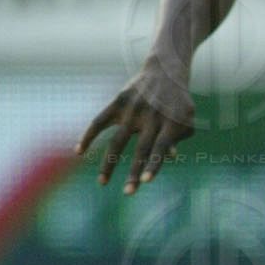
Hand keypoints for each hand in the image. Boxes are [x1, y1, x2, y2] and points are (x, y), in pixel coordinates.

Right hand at [77, 64, 195, 192]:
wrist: (165, 71)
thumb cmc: (177, 103)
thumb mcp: (185, 118)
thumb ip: (177, 137)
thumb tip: (169, 156)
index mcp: (170, 121)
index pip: (161, 146)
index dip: (154, 164)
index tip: (147, 181)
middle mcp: (151, 116)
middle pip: (141, 148)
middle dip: (135, 172)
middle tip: (129, 193)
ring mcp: (133, 109)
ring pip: (117, 141)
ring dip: (109, 163)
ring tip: (103, 183)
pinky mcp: (118, 102)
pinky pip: (99, 121)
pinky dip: (88, 135)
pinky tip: (79, 152)